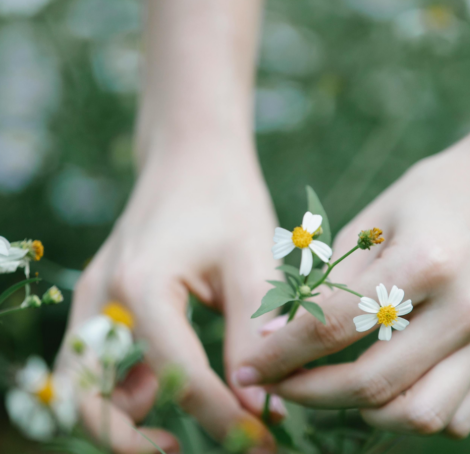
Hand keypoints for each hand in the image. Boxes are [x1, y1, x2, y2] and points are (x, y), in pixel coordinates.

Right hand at [56, 146, 281, 452]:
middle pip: (89, 400)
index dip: (224, 420)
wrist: (191, 155)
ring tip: (174, 433)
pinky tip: (167, 390)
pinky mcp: (102, 302)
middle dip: (132, 442)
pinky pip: (97, 363)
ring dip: (120, 422)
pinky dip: (123, 391)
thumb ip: (254, 336)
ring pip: (82, 388)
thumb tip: (262, 407)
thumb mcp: (251, 264)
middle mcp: (102, 299)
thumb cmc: (226, 199)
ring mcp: (94, 300)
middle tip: (185, 452)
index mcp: (141, 287)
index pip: (180, 378)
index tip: (262, 441)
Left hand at [233, 135, 469, 437]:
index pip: (333, 327)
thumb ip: (328, 282)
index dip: (280, 354)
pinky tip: (387, 390)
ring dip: (361, 413)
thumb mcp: (374, 220)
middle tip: (279, 385)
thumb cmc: (438, 194)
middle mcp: (463, 310)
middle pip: (372, 383)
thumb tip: (275, 335)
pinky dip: (410, 415)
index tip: (249, 369)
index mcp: (424, 261)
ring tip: (332, 389)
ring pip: (417, 415)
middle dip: (308, 394)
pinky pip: (454, 417)